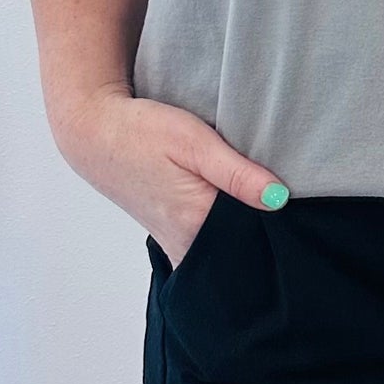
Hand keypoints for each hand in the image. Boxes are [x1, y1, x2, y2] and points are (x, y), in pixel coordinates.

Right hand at [52, 83, 288, 268]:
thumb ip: (238, 173)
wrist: (95, 133)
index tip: (288, 202)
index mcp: (197, 223)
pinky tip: (231, 210)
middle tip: (273, 200)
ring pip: (223, 252)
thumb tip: (280, 199)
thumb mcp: (194, 142)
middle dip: (262, 232)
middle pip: (241, 252)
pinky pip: (207, 247)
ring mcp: (175, 245)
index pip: (256, 239)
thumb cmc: (142, 131)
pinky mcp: (170, 238)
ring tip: (252, 203)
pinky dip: (223, 233)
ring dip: (242, 233)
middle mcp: (186, 244)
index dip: (277, 222)